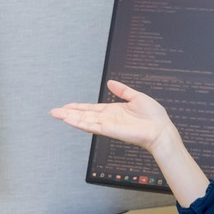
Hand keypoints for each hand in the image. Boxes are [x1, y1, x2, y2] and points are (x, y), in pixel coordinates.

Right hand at [51, 79, 180, 153]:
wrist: (160, 129)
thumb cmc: (153, 116)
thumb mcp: (136, 97)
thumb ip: (122, 90)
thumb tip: (110, 82)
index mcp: (113, 111)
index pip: (91, 109)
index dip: (78, 107)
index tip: (66, 106)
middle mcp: (107, 119)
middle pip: (83, 115)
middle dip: (68, 113)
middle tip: (53, 111)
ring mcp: (107, 125)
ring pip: (84, 121)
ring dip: (69, 118)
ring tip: (56, 114)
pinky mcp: (109, 130)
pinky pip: (91, 126)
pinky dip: (79, 123)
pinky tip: (69, 120)